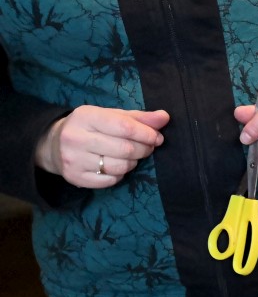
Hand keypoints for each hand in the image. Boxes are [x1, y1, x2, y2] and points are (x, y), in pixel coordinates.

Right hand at [34, 106, 169, 188]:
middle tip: (148, 148)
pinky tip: (116, 166)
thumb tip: (164, 117)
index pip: (125, 127)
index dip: (147, 134)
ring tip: (131, 157)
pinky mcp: (75, 177)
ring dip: (133, 163)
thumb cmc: (91, 127)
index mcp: (86, 116)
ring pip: (120, 167)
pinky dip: (120, 175)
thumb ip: (138, 117)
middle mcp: (76, 137)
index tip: (157, 138)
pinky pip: (111, 180)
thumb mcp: (110, 116)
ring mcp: (74, 159)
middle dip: (144, 149)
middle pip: (125, 149)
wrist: (53, 144)